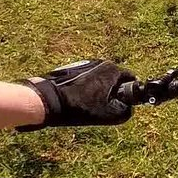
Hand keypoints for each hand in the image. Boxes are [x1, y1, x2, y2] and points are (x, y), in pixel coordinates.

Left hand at [17, 60, 135, 130]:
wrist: (47, 100)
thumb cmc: (79, 107)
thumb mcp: (110, 115)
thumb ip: (126, 111)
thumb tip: (128, 108)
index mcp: (111, 69)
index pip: (130, 78)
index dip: (129, 92)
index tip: (123, 102)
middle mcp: (100, 62)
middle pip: (114, 78)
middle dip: (112, 91)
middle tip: (105, 106)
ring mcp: (84, 63)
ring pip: (99, 78)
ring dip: (98, 89)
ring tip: (88, 104)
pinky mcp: (72, 67)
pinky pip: (86, 78)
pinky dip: (85, 87)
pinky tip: (78, 100)